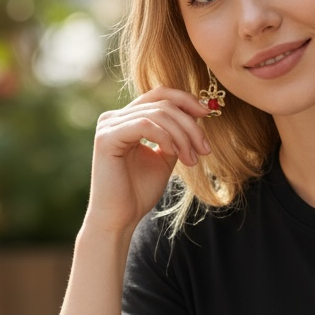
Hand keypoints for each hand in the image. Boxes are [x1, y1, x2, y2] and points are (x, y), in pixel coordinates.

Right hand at [86, 86, 211, 233]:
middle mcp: (114, 117)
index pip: (159, 94)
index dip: (185, 100)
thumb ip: (175, 136)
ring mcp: (108, 126)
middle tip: (205, 150)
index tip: (208, 114)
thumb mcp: (164, 158)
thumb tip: (195, 116)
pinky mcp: (106, 138)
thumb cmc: (139, 192)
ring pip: (157, 114)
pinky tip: (174, 154)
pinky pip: (144, 125)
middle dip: (190, 125)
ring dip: (182, 136)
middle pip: (162, 103)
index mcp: (126, 119)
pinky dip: (165, 137)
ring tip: (191, 160)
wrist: (120, 219)